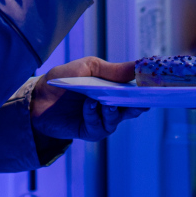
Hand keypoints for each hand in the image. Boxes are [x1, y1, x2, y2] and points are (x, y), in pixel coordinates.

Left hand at [31, 57, 147, 140]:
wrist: (38, 97)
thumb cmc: (65, 79)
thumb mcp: (90, 68)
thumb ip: (115, 70)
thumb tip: (141, 65)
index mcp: (114, 88)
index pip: (136, 90)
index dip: (146, 89)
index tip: (156, 85)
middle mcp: (111, 106)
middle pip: (132, 108)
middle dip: (137, 104)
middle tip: (142, 100)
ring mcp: (101, 120)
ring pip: (117, 119)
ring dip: (113, 111)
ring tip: (107, 102)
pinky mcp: (90, 131)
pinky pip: (99, 126)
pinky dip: (95, 115)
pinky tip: (89, 105)